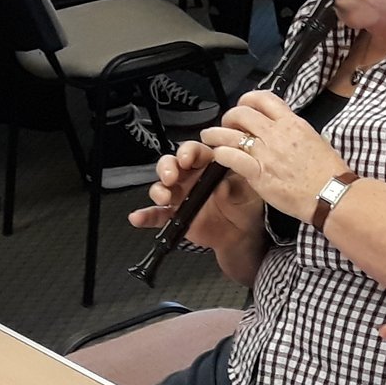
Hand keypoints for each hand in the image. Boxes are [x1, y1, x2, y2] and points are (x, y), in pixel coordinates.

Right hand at [128, 139, 258, 252]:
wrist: (242, 233)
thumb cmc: (246, 205)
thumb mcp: (247, 190)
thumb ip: (235, 183)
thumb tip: (222, 183)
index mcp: (208, 164)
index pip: (194, 151)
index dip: (188, 152)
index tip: (188, 158)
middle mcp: (190, 177)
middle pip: (172, 164)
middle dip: (168, 167)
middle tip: (172, 175)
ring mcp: (180, 195)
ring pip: (161, 186)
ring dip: (158, 189)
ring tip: (164, 196)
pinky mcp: (174, 215)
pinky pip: (156, 214)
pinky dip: (145, 216)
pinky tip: (138, 217)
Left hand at [199, 91, 348, 221]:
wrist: (331, 194)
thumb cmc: (328, 173)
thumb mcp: (315, 140)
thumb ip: (296, 132)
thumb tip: (286, 130)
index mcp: (292, 123)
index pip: (263, 98)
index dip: (247, 99)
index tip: (243, 106)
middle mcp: (276, 133)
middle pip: (242, 113)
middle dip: (229, 117)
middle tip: (226, 125)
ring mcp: (266, 152)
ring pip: (230, 134)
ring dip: (215, 134)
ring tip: (209, 137)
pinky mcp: (258, 173)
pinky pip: (231, 157)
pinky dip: (220, 154)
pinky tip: (218, 157)